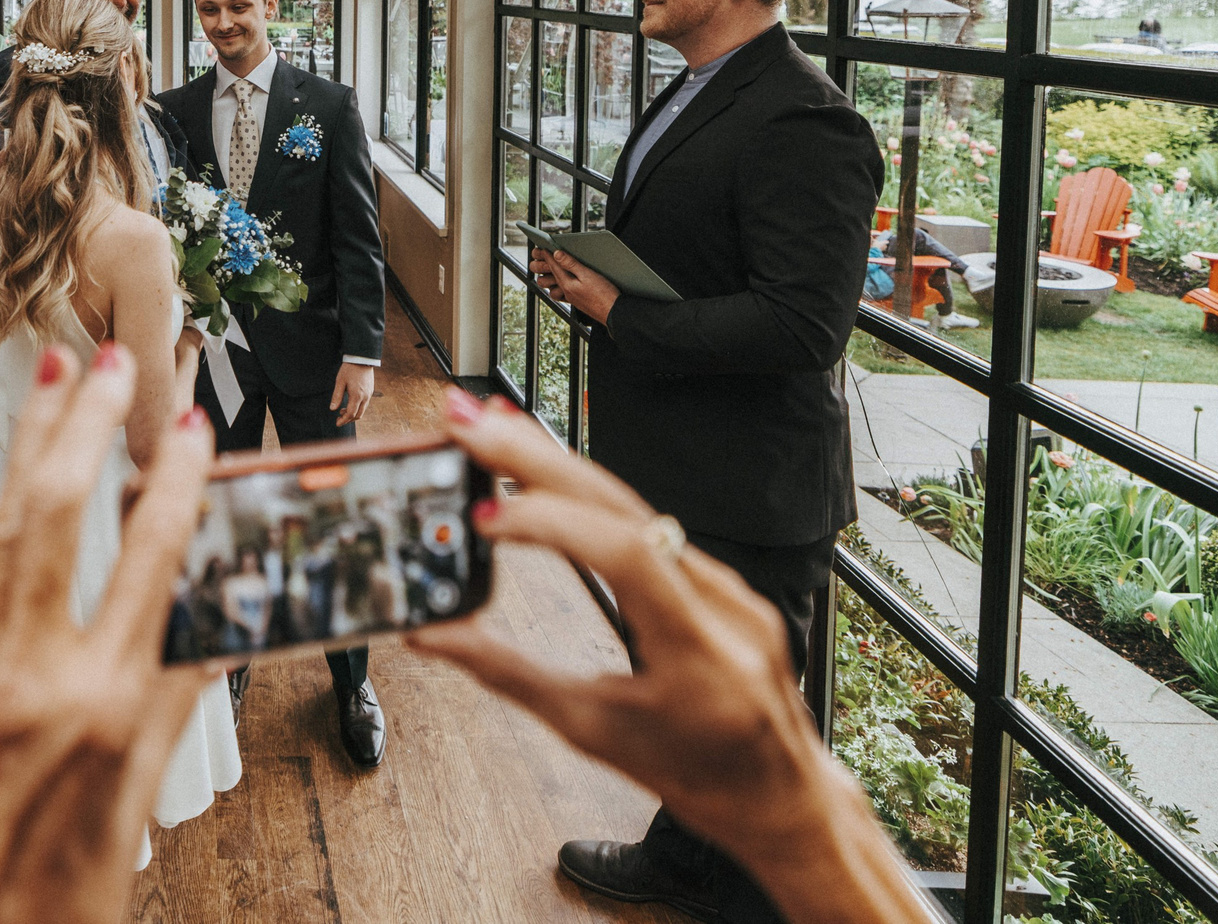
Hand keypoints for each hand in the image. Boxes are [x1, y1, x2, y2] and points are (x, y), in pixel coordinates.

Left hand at [0, 345, 218, 923]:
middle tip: (116, 360)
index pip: (155, 562)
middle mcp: (37, 673)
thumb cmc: (62, 904)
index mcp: (108, 706)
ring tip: (50, 369)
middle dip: (93, 426)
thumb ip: (174, 704)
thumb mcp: (143, 804)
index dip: (177, 484)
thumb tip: (213, 626)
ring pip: (3, 526)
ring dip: (28, 439)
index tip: (194, 428)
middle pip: (68, 517)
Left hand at [329, 361, 375, 424]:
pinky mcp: (370, 390)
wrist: (362, 358)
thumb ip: (337, 396)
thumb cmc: (349, 369)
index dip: (343, 420)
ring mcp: (369, 394)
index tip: (337, 423)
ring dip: (353, 413)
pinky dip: (357, 407)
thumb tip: (332, 409)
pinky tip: (350, 403)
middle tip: (338, 419)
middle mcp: (365, 397)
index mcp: (357, 396)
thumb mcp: (340, 382)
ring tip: (342, 410)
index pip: (351, 414)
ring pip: (362, 410)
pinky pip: (365, 404)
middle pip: (358, 415)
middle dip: (348, 419)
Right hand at [409, 392, 900, 912]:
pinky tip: (548, 467)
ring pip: (635, 506)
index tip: (488, 519)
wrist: (780, 793)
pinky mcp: (719, 580)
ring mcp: (726, 586)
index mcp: (700, 650)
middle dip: (539, 458)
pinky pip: (650, 523)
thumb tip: (438, 638)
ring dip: (559, 464)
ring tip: (492, 428)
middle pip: (624, 507)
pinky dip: (591, 494)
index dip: (556, 524)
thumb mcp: (595, 732)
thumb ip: (511, 676)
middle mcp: (723, 603)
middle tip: (469, 424)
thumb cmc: (696, 776)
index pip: (627, 555)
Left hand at [530, 249, 619, 324]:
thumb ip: (571, 264)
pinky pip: (565, 292)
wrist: (614, 313)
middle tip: (547, 255)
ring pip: (557, 285)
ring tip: (556, 267)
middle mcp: (567, 292)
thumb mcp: (588, 275)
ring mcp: (572, 298)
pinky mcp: (578, 302)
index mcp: (567, 285)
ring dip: (555, 275)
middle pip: (554, 276)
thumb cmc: (604, 294)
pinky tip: (569, 281)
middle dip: (549, 264)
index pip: (554, 267)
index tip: (543, 249)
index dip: (548, 256)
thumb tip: (557, 254)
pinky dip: (563, 284)